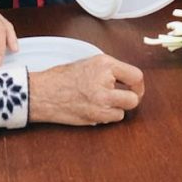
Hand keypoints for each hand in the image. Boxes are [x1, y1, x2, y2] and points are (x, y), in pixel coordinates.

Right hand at [29, 54, 144, 125]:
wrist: (43, 92)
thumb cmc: (62, 77)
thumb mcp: (88, 62)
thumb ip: (108, 70)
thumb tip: (126, 79)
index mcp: (104, 64)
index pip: (136, 75)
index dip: (138, 84)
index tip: (135, 87)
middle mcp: (105, 82)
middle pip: (135, 97)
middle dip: (131, 98)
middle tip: (124, 97)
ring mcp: (101, 101)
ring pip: (125, 109)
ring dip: (117, 107)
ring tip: (104, 102)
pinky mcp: (96, 116)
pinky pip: (113, 118)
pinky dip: (108, 116)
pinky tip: (96, 109)